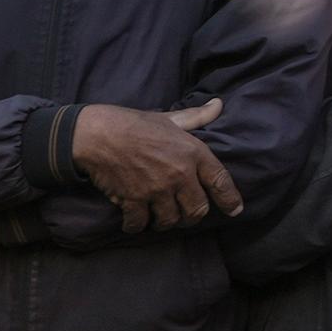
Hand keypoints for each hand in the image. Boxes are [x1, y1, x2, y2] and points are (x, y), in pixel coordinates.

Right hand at [69, 100, 238, 232]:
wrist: (97, 134)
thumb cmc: (133, 124)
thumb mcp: (169, 118)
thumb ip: (196, 117)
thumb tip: (218, 104)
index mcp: (193, 152)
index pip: (220, 181)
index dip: (229, 199)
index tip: (234, 211)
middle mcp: (179, 174)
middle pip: (196, 209)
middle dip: (191, 216)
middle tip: (184, 216)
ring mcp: (157, 189)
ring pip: (170, 220)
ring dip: (165, 222)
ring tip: (159, 219)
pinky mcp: (134, 200)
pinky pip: (140, 224)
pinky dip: (136, 226)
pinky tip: (133, 222)